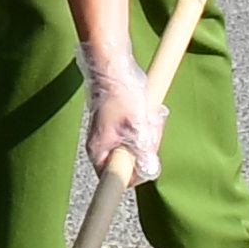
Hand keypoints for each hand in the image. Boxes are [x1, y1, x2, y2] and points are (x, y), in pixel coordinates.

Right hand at [82, 67, 166, 186]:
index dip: (136, 171)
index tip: (145, 158)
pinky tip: (145, 113)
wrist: (111, 68)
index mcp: (100, 151)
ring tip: (147, 116)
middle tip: (149, 128)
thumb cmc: (120, 94)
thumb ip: (143, 150)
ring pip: (133, 148)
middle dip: (145, 148)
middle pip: (129, 163)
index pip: (119, 178)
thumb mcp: (137, 124)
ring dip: (146, 135)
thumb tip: (149, 170)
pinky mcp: (115, 128)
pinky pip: (133, 136)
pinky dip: (143, 127)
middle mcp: (101, 148)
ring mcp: (108, 138)